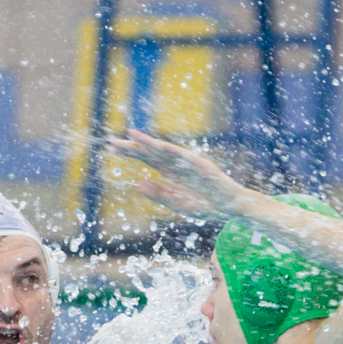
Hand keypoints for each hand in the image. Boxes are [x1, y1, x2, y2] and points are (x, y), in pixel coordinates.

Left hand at [106, 130, 245, 222]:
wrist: (230, 208)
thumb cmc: (205, 205)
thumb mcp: (177, 203)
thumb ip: (159, 194)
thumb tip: (138, 184)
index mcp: (170, 172)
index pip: (146, 159)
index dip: (130, 154)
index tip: (112, 150)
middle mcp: (177, 164)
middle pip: (151, 152)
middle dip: (133, 147)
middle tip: (113, 143)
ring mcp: (189, 163)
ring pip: (164, 150)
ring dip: (148, 143)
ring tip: (131, 136)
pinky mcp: (201, 166)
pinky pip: (185, 157)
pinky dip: (172, 150)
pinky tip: (158, 146)